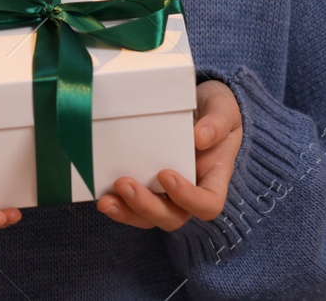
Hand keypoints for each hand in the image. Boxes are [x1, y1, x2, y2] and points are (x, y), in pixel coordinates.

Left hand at [98, 79, 242, 230]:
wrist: (201, 106)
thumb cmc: (217, 111)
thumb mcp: (224, 110)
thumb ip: (217, 123)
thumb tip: (200, 137)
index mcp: (214, 178)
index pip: (208, 204)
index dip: (188, 199)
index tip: (166, 174)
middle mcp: (191, 192)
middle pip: (173, 217)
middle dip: (147, 206)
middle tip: (124, 183)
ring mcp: (168, 194)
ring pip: (149, 218)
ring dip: (126, 212)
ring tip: (106, 200)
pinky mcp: (148, 187)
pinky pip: (133, 206)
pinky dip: (118, 205)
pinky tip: (102, 194)